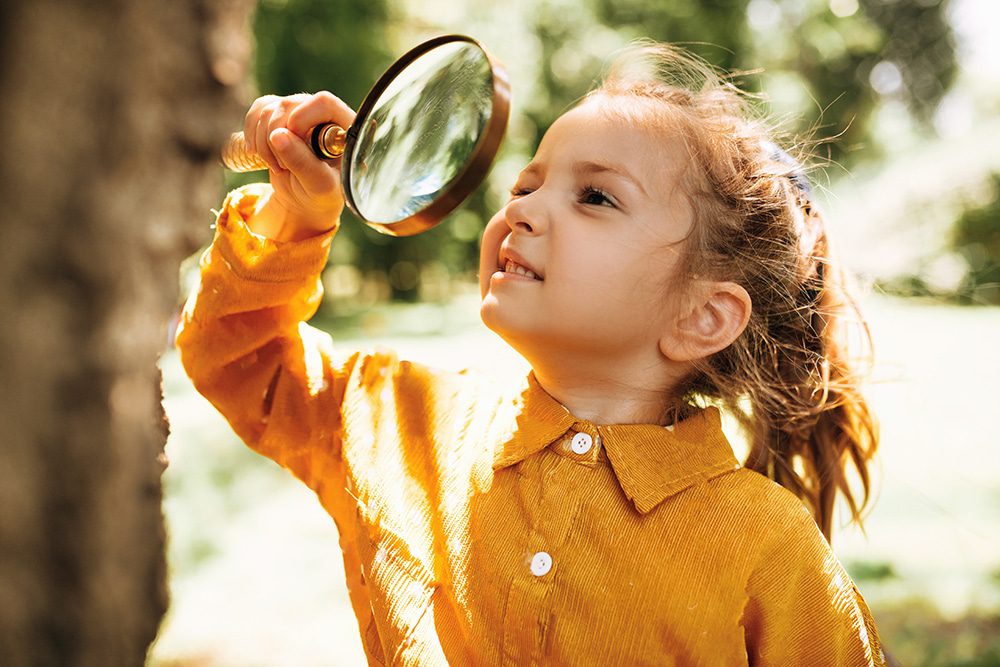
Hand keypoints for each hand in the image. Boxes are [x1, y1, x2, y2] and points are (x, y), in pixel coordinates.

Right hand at [243, 91, 356, 240]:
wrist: (306, 199)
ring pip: (269, 109)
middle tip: (283, 167)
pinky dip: (251, 132)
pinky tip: (257, 152)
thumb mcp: (319, 185)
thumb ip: (303, 162)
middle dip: (276, 139)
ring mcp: (299, 111)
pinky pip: (258, 109)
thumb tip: (277, 135)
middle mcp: (323, 113)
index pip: (323, 103)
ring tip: (277, 166)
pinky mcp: (279, 115)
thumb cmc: (323, 194)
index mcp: (345, 126)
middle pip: (289, 105)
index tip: (292, 146)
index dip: (301, 120)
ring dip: (263, 141)